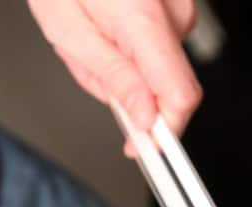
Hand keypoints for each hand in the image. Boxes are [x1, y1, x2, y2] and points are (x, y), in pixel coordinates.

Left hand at [28, 0, 202, 155]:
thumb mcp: (70, 32)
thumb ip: (114, 79)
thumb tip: (144, 118)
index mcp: (144, 19)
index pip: (180, 96)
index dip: (167, 131)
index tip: (148, 148)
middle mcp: (174, 12)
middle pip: (172, 87)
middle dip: (137, 97)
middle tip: (96, 72)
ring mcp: (181, 7)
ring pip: (166, 70)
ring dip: (132, 73)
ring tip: (97, 42)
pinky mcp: (179, 6)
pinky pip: (165, 49)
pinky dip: (137, 54)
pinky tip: (112, 31)